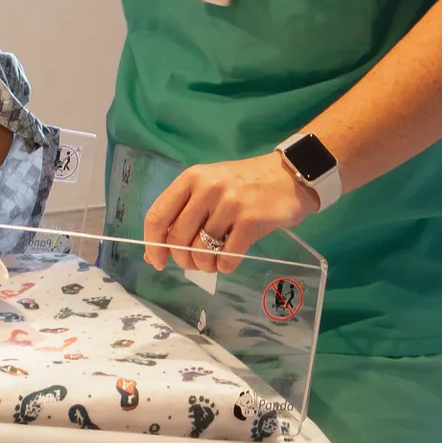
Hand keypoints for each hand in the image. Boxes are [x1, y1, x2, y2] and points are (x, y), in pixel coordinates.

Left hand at [141, 152, 319, 275]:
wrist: (288, 175)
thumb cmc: (244, 183)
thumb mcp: (209, 187)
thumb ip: (183, 214)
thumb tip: (155, 253)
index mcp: (191, 178)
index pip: (158, 216)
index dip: (152, 245)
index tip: (157, 261)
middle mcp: (208, 188)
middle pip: (178, 239)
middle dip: (182, 260)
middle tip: (194, 263)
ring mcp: (230, 204)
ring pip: (201, 252)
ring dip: (205, 265)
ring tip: (214, 260)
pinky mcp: (251, 221)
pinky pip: (227, 259)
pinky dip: (224, 267)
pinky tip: (230, 258)